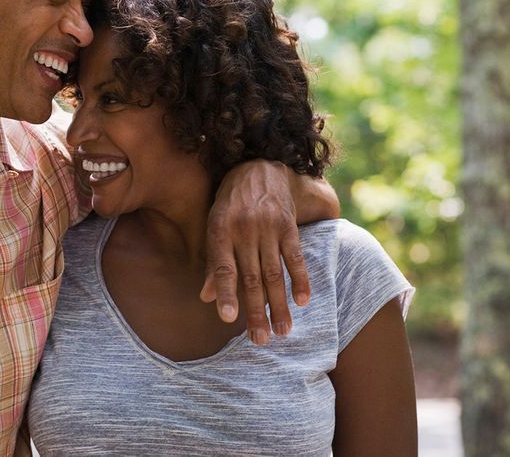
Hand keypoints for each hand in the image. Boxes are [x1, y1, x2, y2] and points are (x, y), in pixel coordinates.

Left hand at [201, 160, 310, 344]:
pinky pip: (295, 257)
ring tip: (283, 331)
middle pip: (251, 277)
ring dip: (279, 304)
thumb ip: (214, 263)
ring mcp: (268, 228)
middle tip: (261, 340)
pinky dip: (300, 280)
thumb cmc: (231, 204)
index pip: (223, 267)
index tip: (228, 319)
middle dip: (256, 311)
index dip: (226, 293)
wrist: (260, 168)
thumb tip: (207, 298)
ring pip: (274, 273)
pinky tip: (302, 301)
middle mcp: (244, 230)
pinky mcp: (288, 226)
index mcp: (221, 230)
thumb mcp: (214, 225)